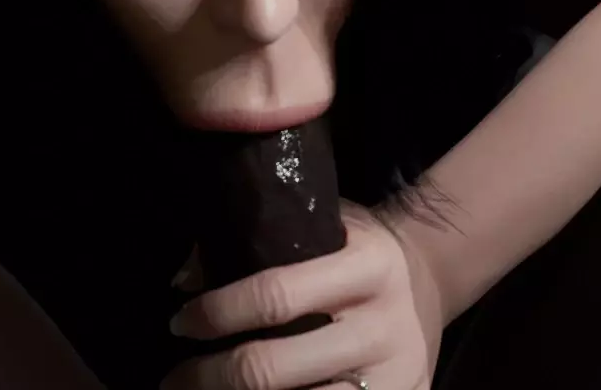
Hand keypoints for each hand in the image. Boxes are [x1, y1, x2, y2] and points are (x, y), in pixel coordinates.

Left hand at [164, 201, 447, 389]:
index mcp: (365, 266)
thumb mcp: (319, 226)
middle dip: (209, 377)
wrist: (426, 287)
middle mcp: (381, 325)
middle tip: (174, 381)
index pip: (276, 294)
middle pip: (273, 368)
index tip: (180, 322)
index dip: (218, 313)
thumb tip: (185, 281)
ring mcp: (394, 376)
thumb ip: (254, 239)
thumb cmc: (353, 254)